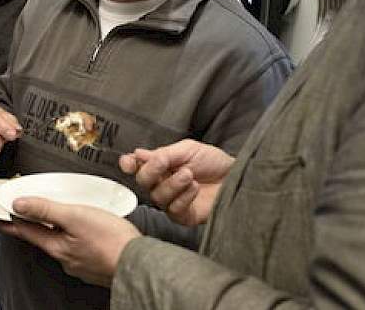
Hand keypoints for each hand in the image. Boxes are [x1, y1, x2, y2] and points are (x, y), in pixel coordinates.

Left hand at [0, 197, 140, 286]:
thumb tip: (18, 204)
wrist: (140, 264)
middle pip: (42, 238)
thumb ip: (45, 210)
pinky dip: (76, 238)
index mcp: (56, 246)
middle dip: (33, 225)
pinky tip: (85, 232)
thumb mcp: (74, 216)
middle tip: (24, 214)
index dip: (10, 221)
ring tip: (57, 218)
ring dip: (57, 231)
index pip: (25, 231)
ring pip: (62, 243)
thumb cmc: (112, 241)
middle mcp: (66, 258)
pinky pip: (79, 248)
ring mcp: (81, 263)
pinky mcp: (96, 264)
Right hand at [119, 139, 234, 225]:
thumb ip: (164, 153)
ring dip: (172, 184)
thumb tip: (138, 154)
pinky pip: (173, 210)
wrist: (236, 177)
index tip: (130, 163)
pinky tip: (194, 187)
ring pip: (157, 197)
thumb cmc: (213, 162)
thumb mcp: (188, 149)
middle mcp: (161, 184)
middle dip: (150, 172)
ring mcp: (171, 201)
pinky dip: (183, 197)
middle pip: (142, 182)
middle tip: (165, 164)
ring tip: (189, 175)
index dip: (128, 164)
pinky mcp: (184, 216)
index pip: (136, 166)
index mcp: (159, 166)